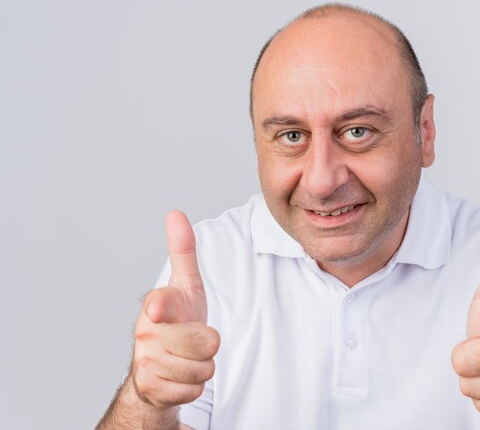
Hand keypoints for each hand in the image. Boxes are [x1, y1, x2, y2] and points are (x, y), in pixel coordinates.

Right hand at [131, 211, 219, 408]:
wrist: (157, 364)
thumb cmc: (177, 319)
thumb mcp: (186, 285)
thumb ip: (183, 252)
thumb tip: (175, 214)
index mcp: (157, 304)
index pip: (162, 304)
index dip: (162, 308)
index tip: (158, 310)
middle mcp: (147, 332)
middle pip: (207, 343)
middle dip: (210, 345)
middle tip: (195, 339)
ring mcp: (146, 361)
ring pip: (203, 369)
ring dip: (203, 366)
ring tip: (187, 357)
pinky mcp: (150, 387)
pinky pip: (194, 389)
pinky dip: (193, 386)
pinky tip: (179, 376)